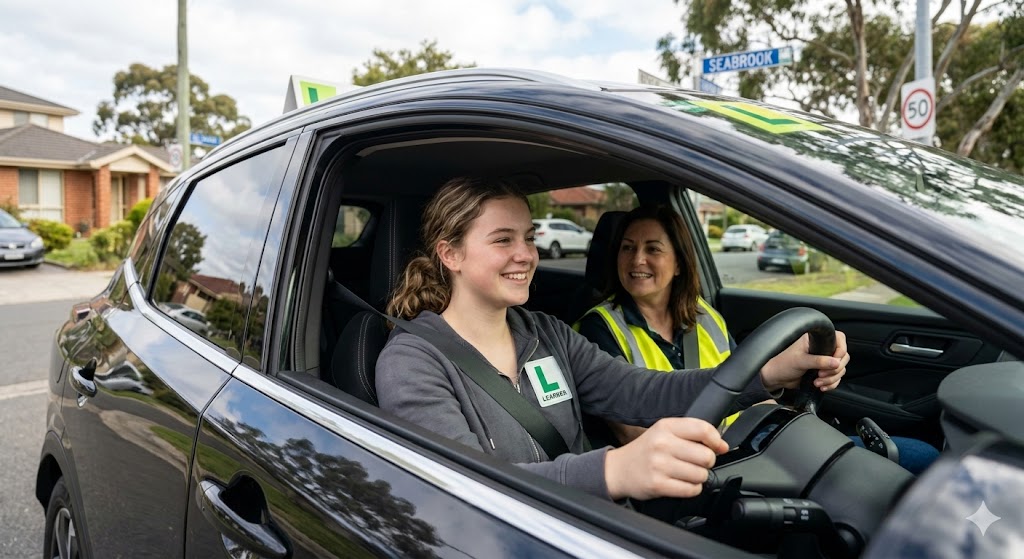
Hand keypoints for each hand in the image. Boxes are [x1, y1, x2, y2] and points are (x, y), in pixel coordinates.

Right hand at [604, 418, 728, 500]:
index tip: (718, 447)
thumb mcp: (664, 432)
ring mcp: (659, 465)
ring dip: (698, 477)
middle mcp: (662, 444)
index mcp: (666, 426)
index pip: (703, 429)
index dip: (716, 440)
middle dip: (706, 462)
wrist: (619, 469)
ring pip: (700, 475)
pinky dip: (691, 489)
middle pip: (706, 456)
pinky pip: (690, 489)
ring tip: (685, 473)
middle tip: (695, 462)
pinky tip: (681, 483)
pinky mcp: (658, 485)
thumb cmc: (646, 450)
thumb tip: (723, 446)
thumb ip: (692, 434)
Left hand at [760, 331, 848, 391]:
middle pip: (843, 357)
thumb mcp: (800, 361)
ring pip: (840, 369)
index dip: (840, 350)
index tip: (835, 362)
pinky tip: (821, 386)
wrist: (776, 378)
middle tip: (821, 374)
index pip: (839, 339)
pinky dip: (831, 384)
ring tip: (817, 382)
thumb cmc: (783, 364)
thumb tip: (836, 362)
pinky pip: (835, 378)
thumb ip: (818, 361)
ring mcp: (823, 361)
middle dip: (835, 369)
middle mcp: (822, 349)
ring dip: (831, 379)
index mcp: (816, 340)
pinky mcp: (822, 372)